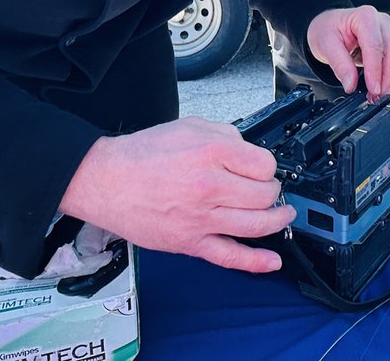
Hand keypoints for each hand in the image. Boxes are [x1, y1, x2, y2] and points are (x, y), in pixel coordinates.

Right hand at [59, 117, 292, 273]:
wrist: (106, 180)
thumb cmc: (142, 154)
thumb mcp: (189, 126)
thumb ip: (225, 136)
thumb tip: (248, 152)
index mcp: (212, 152)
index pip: (264, 164)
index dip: (265, 165)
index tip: (260, 167)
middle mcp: (210, 185)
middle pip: (265, 194)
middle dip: (271, 190)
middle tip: (265, 188)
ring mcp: (202, 218)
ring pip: (256, 224)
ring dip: (276, 220)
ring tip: (283, 215)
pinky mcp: (190, 242)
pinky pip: (229, 257)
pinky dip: (255, 262)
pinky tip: (273, 261)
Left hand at [306, 5, 389, 99]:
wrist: (327, 25)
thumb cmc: (327, 29)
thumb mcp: (326, 45)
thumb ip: (340, 65)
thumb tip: (351, 84)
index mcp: (365, 16)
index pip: (375, 46)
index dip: (375, 70)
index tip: (374, 88)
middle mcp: (380, 21)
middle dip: (387, 77)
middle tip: (378, 96)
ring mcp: (387, 31)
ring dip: (389, 79)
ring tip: (377, 95)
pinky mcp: (388, 42)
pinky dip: (388, 76)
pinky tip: (380, 87)